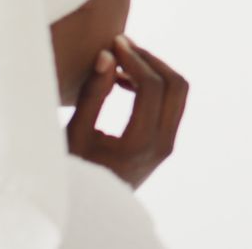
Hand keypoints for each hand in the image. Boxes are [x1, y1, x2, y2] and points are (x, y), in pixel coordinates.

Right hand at [66, 35, 188, 188]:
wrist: (89, 209)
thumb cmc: (73, 170)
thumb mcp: (75, 133)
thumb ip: (92, 94)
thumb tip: (108, 55)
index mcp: (140, 144)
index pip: (152, 87)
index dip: (135, 58)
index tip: (114, 43)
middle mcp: (163, 145)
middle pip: (177, 85)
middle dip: (151, 59)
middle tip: (122, 45)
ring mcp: (168, 145)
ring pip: (178, 92)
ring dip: (154, 70)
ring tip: (119, 61)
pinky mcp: (166, 142)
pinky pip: (171, 103)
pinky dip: (154, 83)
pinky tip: (123, 80)